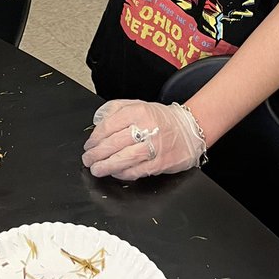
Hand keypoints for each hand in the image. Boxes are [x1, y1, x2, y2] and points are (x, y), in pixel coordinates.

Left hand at [81, 99, 205, 179]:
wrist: (190, 129)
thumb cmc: (161, 119)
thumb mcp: (138, 105)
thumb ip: (116, 110)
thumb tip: (98, 122)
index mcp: (138, 111)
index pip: (109, 125)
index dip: (95, 137)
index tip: (89, 145)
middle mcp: (146, 128)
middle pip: (115, 143)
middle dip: (97, 153)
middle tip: (88, 159)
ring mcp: (154, 146)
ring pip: (125, 158)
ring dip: (107, 166)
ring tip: (96, 169)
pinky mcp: (161, 163)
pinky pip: (138, 170)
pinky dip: (124, 173)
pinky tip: (115, 173)